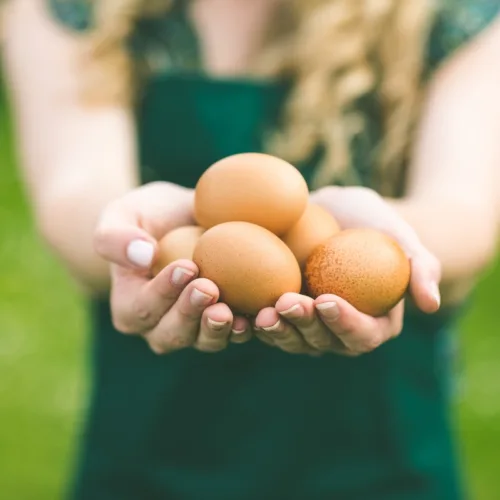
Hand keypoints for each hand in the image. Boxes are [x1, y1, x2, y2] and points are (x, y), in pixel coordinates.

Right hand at [94, 182, 251, 353]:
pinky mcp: (223, 322)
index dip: (163, 293)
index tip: (187, 266)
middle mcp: (159, 326)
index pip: (142, 308)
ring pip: (203, 340)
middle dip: (190, 314)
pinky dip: (246, 327)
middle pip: (172, 333)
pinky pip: (233, 333)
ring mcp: (194, 328)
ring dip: (217, 329)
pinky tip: (258, 314)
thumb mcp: (121, 214)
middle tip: (209, 288)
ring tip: (230, 311)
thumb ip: (116, 237)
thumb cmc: (147, 216)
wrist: (181, 219)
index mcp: (130, 307)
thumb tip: (144, 256)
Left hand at [254, 186, 440, 356]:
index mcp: (372, 323)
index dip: (345, 323)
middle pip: (322, 342)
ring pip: (292, 339)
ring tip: (262, 311)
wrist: (335, 213)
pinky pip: (269, 324)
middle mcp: (338, 332)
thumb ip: (421, 268)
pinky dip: (255, 320)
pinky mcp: (282, 314)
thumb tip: (431, 304)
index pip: (362, 335)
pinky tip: (240, 308)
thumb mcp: (400, 236)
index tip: (327, 299)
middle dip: (304, 327)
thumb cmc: (372, 224)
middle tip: (287, 303)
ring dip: (276, 330)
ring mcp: (308, 327)